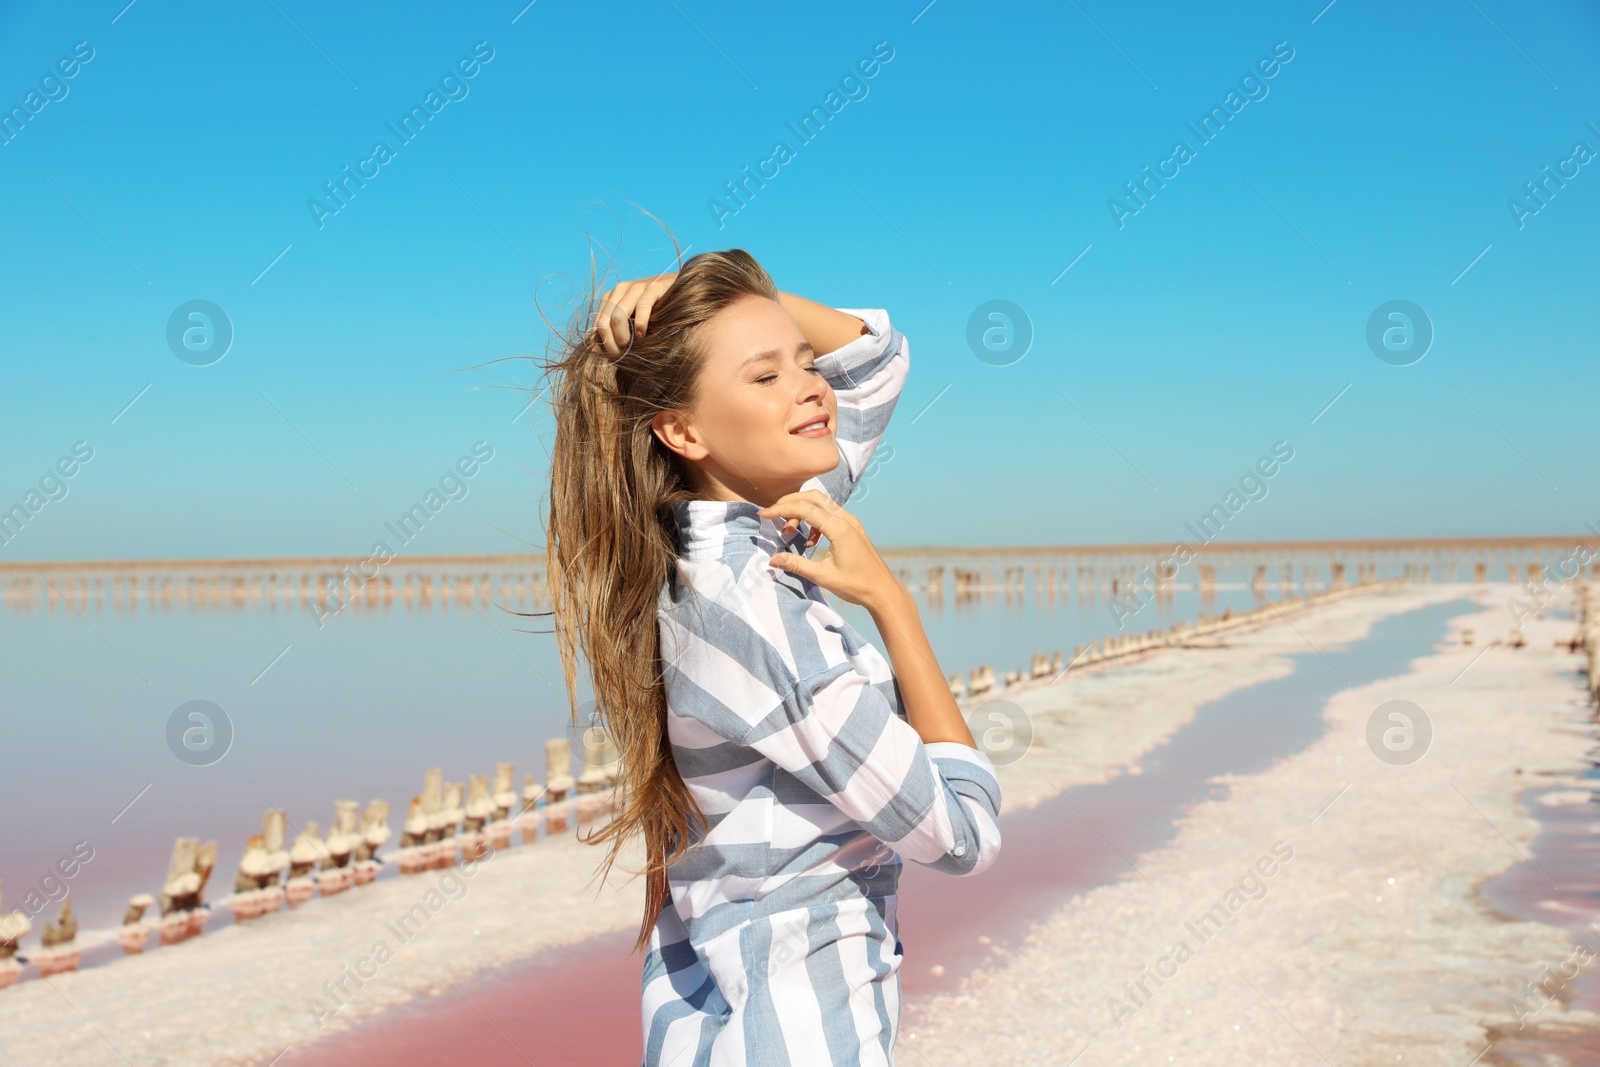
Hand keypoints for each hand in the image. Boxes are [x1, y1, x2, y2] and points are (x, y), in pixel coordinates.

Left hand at [593, 273, 677, 355]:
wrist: (680, 288)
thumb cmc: (655, 309)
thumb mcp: (633, 318)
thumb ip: (617, 328)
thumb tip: (601, 348)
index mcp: (611, 296)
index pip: (598, 322)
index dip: (604, 343)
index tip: (615, 356)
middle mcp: (620, 289)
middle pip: (604, 320)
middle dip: (611, 342)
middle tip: (622, 354)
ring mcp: (636, 287)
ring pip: (618, 315)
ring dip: (622, 336)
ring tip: (631, 346)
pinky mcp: (654, 287)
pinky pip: (642, 306)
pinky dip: (640, 324)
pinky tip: (643, 335)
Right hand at [759, 490, 904, 609]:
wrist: (883, 591)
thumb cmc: (856, 586)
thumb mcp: (823, 577)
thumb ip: (797, 565)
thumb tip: (772, 559)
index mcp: (839, 529)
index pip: (805, 509)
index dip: (781, 510)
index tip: (763, 515)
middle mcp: (846, 519)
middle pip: (813, 497)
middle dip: (789, 502)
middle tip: (772, 515)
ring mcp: (851, 522)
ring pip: (822, 503)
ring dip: (802, 510)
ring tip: (790, 532)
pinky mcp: (853, 528)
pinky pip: (829, 514)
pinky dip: (814, 519)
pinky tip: (810, 541)